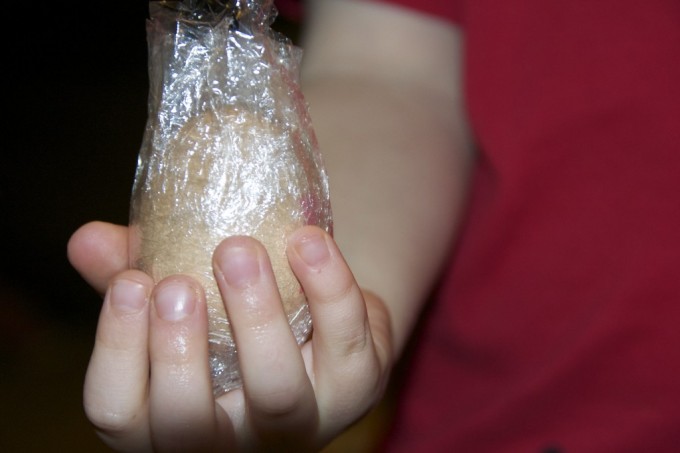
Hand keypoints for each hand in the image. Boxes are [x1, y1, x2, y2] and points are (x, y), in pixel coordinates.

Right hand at [68, 221, 392, 450]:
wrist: (316, 319)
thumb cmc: (229, 319)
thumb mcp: (180, 298)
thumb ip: (132, 273)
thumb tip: (86, 240)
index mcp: (171, 420)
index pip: (120, 414)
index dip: (116, 352)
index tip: (130, 281)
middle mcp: (232, 438)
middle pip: (190, 425)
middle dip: (178, 353)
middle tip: (177, 284)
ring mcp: (300, 421)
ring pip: (277, 394)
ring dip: (256, 317)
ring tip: (238, 250)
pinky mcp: (355, 387)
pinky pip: (346, 342)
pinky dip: (328, 286)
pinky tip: (306, 240)